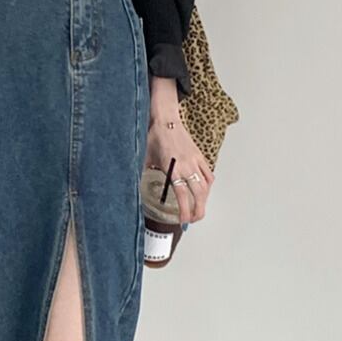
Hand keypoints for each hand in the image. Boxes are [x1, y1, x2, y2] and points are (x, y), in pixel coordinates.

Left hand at [144, 76, 213, 223]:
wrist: (165, 119)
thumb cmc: (154, 136)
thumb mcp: (144, 158)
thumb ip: (142, 174)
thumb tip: (132, 189)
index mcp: (173, 168)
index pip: (183, 195)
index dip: (185, 211)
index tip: (183, 221)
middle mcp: (187, 166)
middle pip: (199, 194)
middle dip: (198, 210)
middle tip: (193, 221)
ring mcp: (196, 161)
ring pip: (206, 186)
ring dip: (204, 201)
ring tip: (198, 210)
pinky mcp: (199, 156)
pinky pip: (208, 174)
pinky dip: (207, 186)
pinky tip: (203, 192)